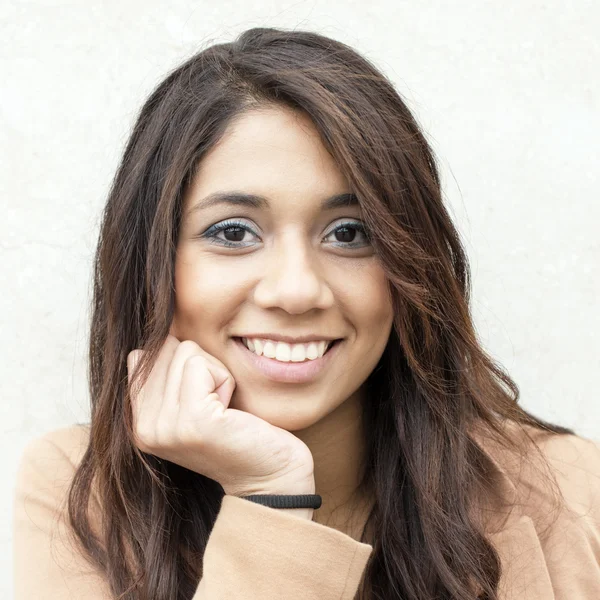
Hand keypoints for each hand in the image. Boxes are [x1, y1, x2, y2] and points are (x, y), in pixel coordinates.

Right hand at [127, 335, 315, 500]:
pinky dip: (225, 379)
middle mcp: (143, 428)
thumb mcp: (192, 404)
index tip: (202, 400)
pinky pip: (202, 365)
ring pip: (185, 352)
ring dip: (215, 373)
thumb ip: (166, 377)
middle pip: (166, 349)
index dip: (181, 365)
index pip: (142, 356)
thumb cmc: (238, 433)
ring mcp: (165, 426)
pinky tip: (231, 412)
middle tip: (217, 407)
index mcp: (138, 424)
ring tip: (224, 410)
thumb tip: (157, 338)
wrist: (270, 477)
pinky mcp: (192, 420)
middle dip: (201, 367)